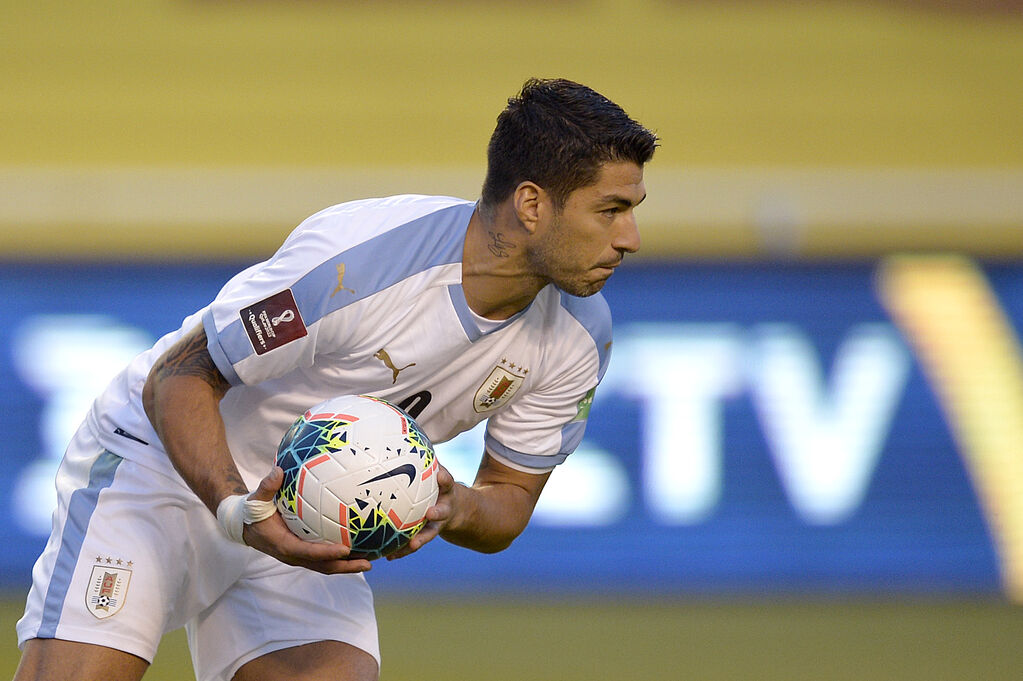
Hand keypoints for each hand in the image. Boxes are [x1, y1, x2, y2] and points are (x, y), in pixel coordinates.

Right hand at [241, 466, 372, 573]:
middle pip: (322, 566)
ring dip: (346, 566)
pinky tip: (357, 551)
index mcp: (283, 544)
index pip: (308, 552)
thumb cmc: (253, 512)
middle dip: (345, 566)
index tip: (345, 549)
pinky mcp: (303, 554)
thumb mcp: (256, 499)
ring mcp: (298, 557)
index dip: (327, 553)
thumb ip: (267, 487)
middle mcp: (292, 555)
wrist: (245, 526)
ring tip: (368, 562)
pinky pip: (323, 560)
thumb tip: (278, 471)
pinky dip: (340, 559)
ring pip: (325, 566)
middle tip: (367, 564)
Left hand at [385, 463, 456, 560]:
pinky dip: (401, 550)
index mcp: (446, 490)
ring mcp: (438, 525)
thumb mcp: (436, 472)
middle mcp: (445, 507)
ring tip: (409, 547)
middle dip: (438, 512)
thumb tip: (398, 430)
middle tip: (431, 512)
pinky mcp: (427, 536)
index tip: (440, 474)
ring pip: (429, 534)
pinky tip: (387, 557)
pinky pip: (413, 544)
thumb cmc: (438, 485)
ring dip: (420, 540)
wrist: (461, 511)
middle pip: (443, 510)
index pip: (448, 481)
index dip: (445, 478)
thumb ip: (422, 458)